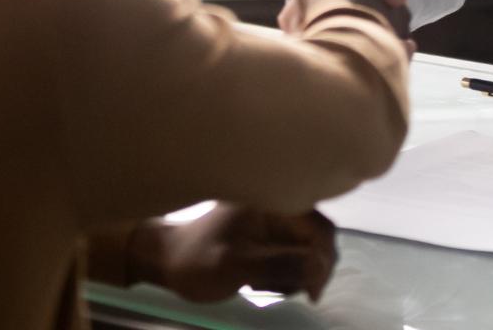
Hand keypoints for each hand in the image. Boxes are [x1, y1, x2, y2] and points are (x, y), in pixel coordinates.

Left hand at [132, 204, 339, 303]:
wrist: (168, 263)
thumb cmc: (197, 261)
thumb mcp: (236, 265)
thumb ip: (279, 264)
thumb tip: (318, 267)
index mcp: (270, 200)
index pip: (319, 226)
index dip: (323, 258)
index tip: (312, 291)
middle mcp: (277, 206)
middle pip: (317, 240)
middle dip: (304, 270)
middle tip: (278, 289)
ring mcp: (274, 223)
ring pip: (307, 252)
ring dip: (292, 276)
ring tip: (258, 284)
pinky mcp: (269, 238)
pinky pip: (293, 258)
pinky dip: (283, 276)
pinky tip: (256, 282)